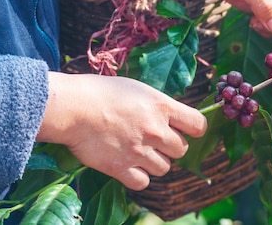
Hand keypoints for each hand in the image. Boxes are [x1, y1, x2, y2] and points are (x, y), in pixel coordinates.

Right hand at [38, 72, 206, 189]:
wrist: (73, 107)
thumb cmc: (100, 92)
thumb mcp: (137, 89)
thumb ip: (157, 105)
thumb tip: (169, 118)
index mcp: (162, 106)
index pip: (198, 124)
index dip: (194, 129)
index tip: (188, 130)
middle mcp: (155, 130)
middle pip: (181, 149)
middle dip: (171, 146)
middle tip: (154, 140)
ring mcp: (139, 151)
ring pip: (164, 168)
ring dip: (155, 162)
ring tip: (139, 152)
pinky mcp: (121, 168)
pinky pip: (143, 182)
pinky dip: (138, 176)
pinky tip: (129, 165)